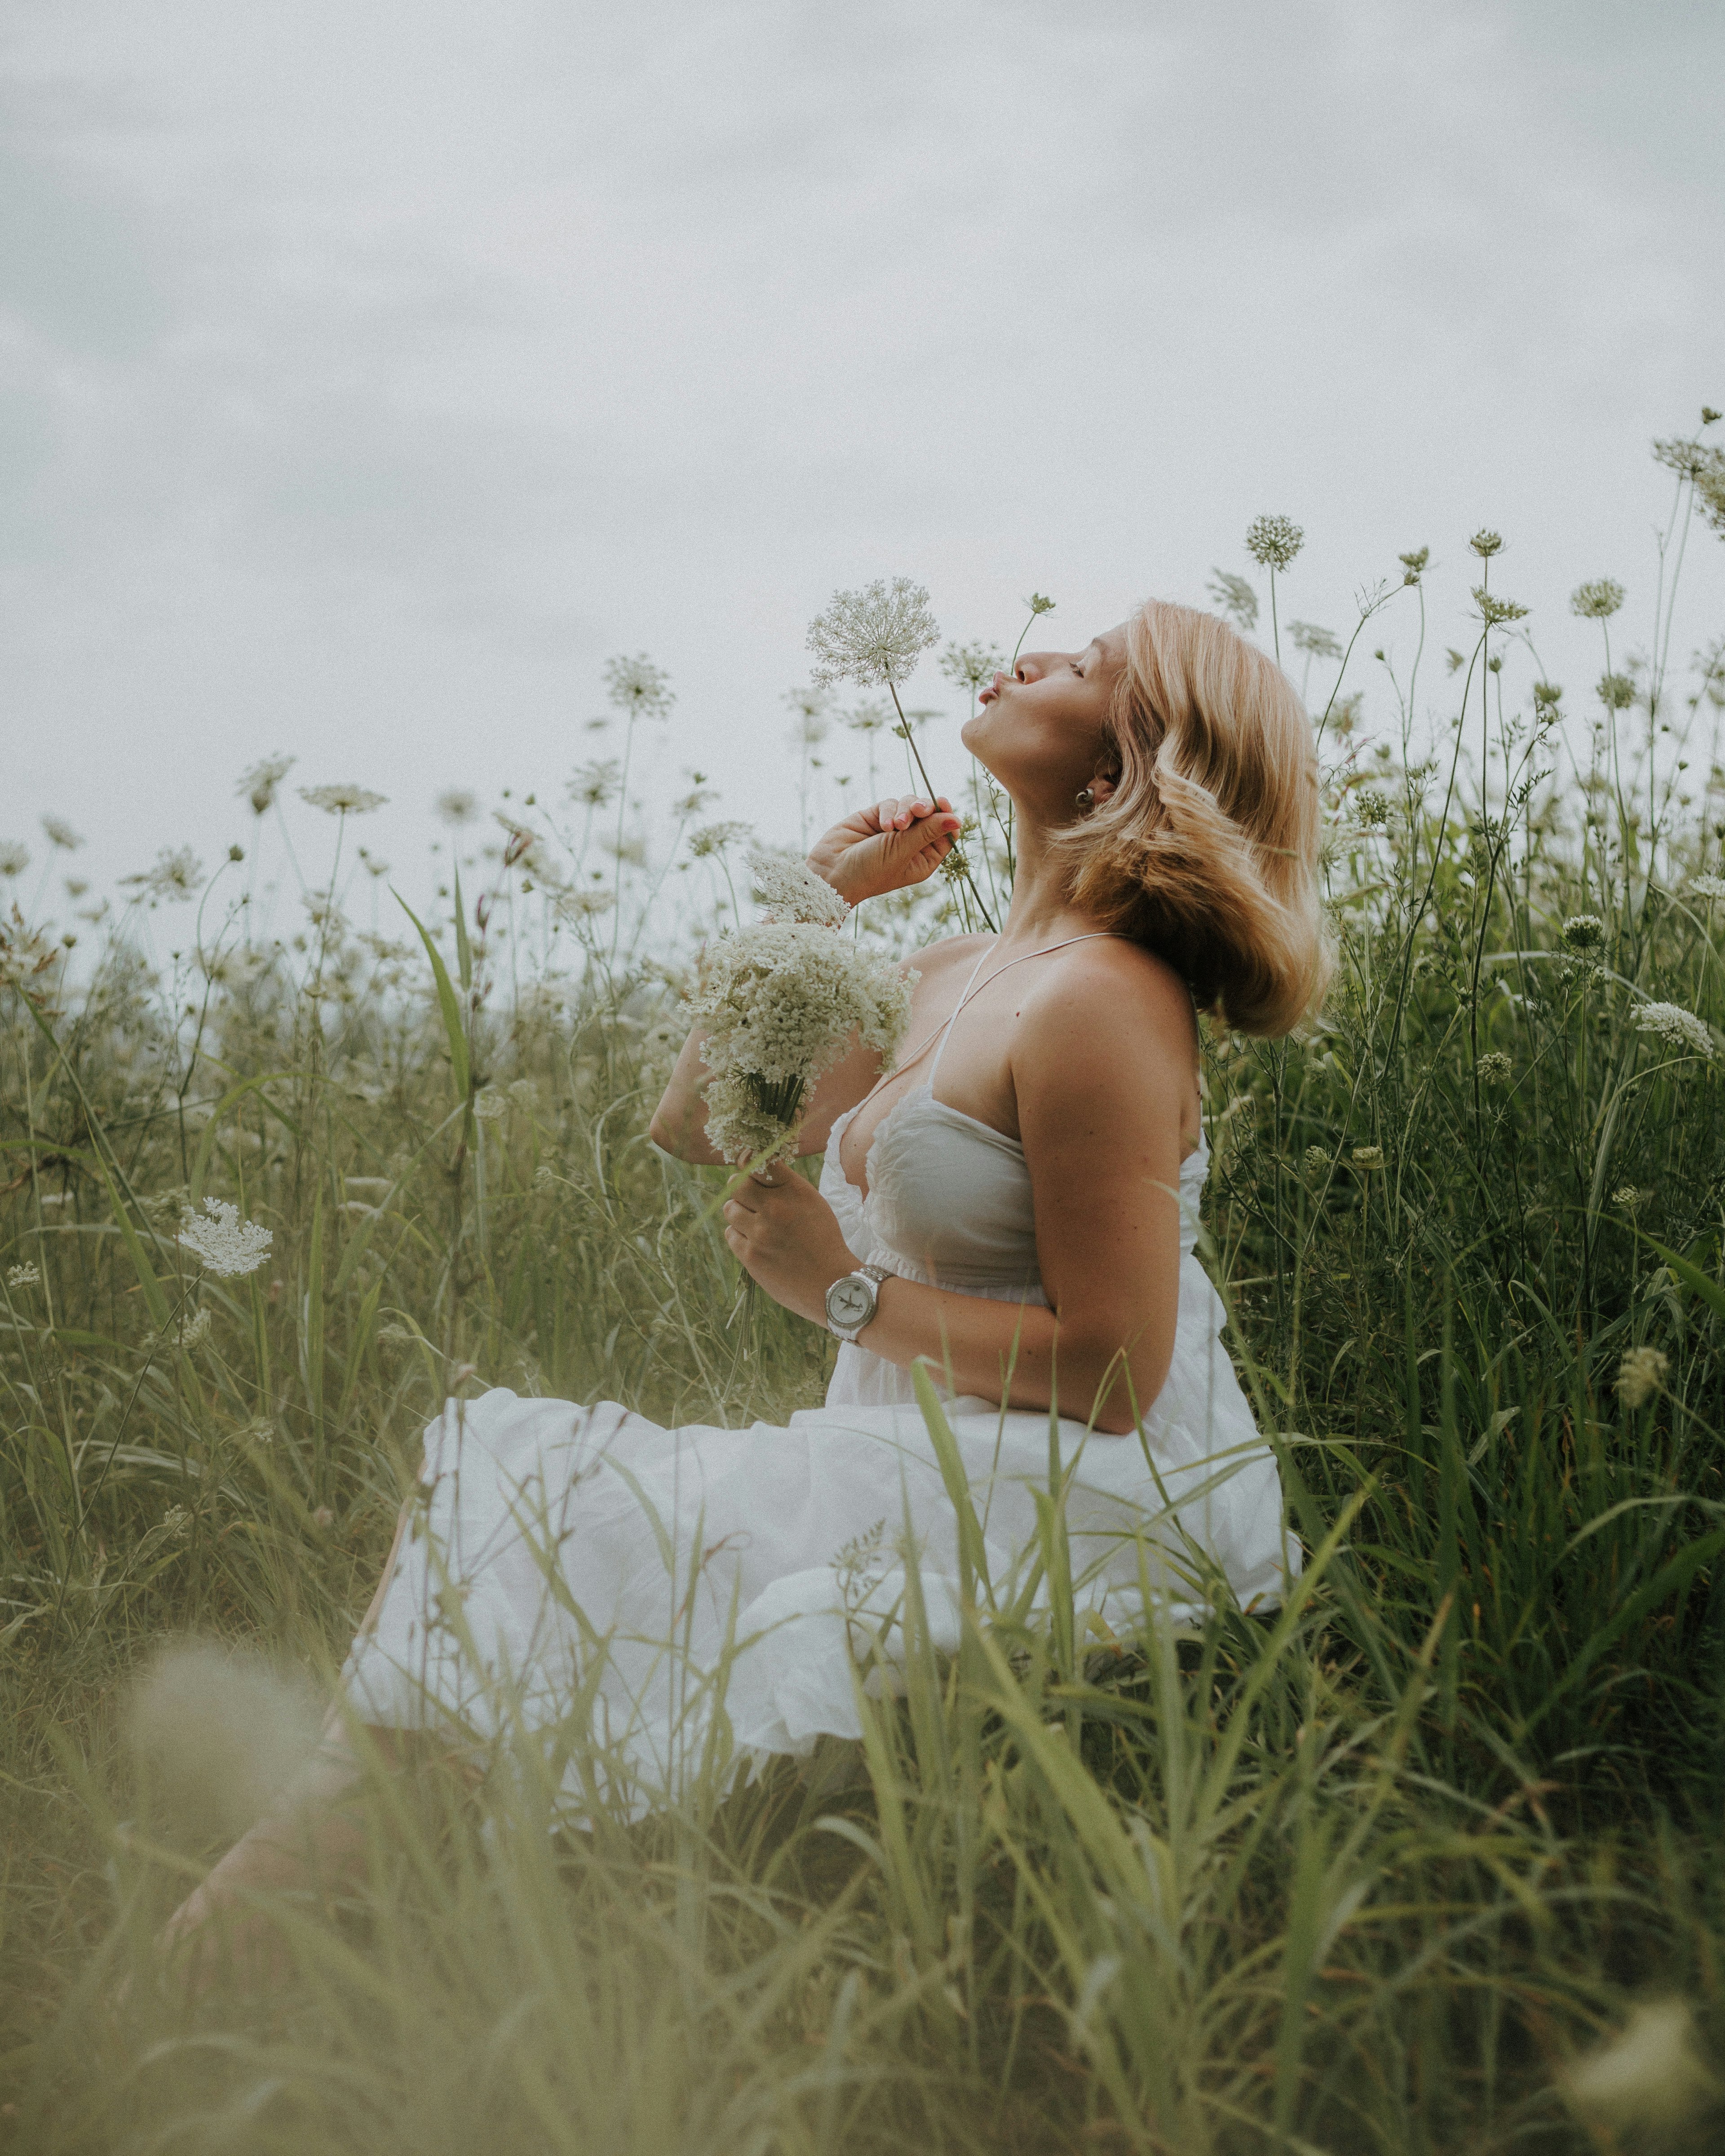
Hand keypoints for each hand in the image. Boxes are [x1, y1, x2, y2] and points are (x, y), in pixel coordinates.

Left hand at [722, 1166, 856, 1322]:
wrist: (832, 1283)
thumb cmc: (823, 1240)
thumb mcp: (813, 1203)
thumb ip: (785, 1186)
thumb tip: (754, 1169)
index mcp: (794, 1191)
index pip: (758, 1162)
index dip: (749, 1161)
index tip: (749, 1165)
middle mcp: (775, 1208)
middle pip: (736, 1184)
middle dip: (740, 1188)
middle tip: (748, 1197)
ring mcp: (760, 1233)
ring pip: (729, 1209)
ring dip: (738, 1212)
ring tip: (754, 1222)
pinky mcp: (750, 1256)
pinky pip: (730, 1234)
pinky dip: (739, 1234)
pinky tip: (754, 1240)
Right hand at [806, 796, 961, 905]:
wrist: (832, 873)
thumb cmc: (869, 872)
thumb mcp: (902, 852)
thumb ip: (928, 832)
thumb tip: (958, 818)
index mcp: (923, 859)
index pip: (945, 834)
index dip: (947, 817)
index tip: (943, 804)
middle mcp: (910, 843)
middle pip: (930, 815)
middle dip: (925, 809)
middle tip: (919, 811)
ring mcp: (893, 830)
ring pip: (910, 805)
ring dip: (906, 809)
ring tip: (896, 825)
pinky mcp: (875, 818)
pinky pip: (890, 804)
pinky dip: (888, 811)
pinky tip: (882, 825)